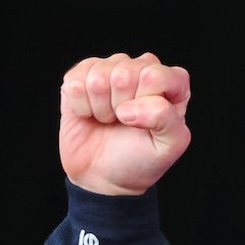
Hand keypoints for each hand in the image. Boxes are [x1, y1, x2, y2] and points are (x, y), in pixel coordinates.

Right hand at [58, 52, 190, 195]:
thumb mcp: (169, 146)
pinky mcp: (80, 75)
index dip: (146, 103)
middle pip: (124, 73)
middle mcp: (139, 69)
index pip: (156, 75)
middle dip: (121, 107)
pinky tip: (90, 115)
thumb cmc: (141, 159)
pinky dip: (81, 107)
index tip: (147, 123)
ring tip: (109, 119)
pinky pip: (75, 82)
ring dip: (101, 108)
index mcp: (170, 83)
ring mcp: (109, 68)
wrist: (104, 175)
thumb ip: (167, 119)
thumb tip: (131, 106)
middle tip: (125, 122)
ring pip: (98, 77)